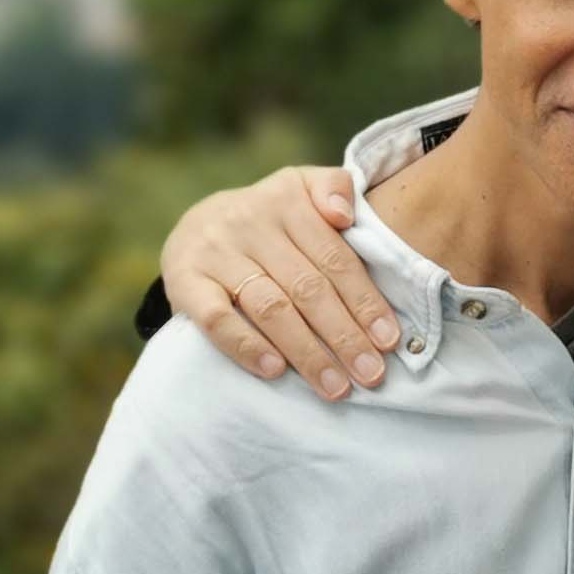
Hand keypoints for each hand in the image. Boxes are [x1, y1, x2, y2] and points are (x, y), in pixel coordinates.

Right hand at [160, 167, 399, 398]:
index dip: (365, 301)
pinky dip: (247, 346)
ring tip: (334, 386)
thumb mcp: (300, 188)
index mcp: (287, 200)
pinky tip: (275, 371)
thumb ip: (333, 188)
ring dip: (306, 352)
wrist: (194, 226)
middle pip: (307, 287)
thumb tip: (345, 214)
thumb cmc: (267, 219)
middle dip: (344, 336)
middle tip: (370, 374)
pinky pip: (217, 319)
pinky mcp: (185, 281)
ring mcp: (215, 253)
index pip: (335, 258)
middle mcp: (249, 222)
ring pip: (270, 307)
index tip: (388, 340)